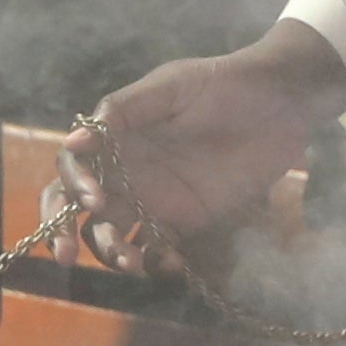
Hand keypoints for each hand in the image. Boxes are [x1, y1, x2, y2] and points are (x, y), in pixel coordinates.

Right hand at [73, 25, 345, 260]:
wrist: (283, 103)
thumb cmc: (224, 84)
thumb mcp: (173, 86)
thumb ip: (124, 109)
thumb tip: (74, 140)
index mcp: (115, 137)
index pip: (73, 165)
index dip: (72, 185)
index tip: (93, 200)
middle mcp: (124, 171)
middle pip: (76, 208)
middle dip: (61, 231)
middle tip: (63, 256)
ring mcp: (152, 200)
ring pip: (110, 234)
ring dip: (110, 252)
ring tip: (132, 262)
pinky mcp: (184, 222)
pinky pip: (157, 250)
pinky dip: (157, 262)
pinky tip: (174, 261)